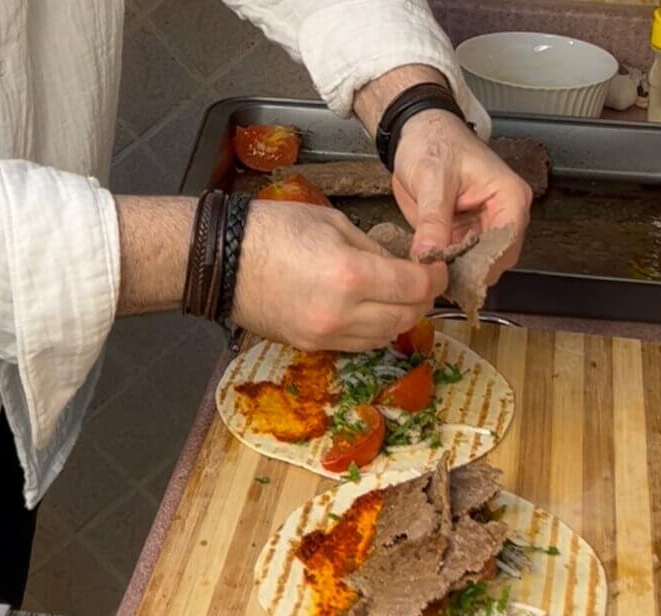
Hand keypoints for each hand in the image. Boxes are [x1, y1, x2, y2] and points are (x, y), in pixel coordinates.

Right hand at [232, 201, 446, 351]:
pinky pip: (357, 345)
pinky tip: (368, 311)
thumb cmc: (272, 230)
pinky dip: (372, 330)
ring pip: (384, 337)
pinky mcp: (311, 346)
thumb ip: (373, 250)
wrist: (223, 260)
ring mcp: (326, 335)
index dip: (435, 278)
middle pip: (405, 318)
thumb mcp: (332, 223)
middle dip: (422, 300)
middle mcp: (343, 314)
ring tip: (395, 296)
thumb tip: (399, 268)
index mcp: (352, 275)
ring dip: (398, 318)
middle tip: (421, 282)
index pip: (415, 287)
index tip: (437, 269)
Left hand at [392, 110, 531, 283]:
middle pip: (496, 260)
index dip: (483, 263)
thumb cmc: (434, 142)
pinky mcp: (463, 236)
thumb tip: (429, 255)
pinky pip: (458, 262)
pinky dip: (444, 268)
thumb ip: (433, 220)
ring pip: (477, 266)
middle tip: (438, 277)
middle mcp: (503, 216)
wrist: (415, 135)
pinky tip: (427, 268)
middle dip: (468, 272)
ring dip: (455, 273)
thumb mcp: (432, 179)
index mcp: (509, 196)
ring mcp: (483, 228)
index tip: (455, 274)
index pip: (507, 242)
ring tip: (430, 273)